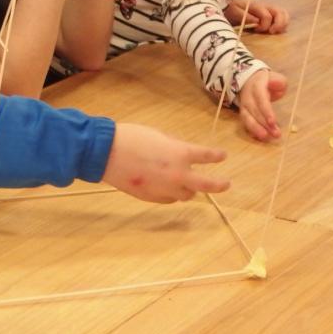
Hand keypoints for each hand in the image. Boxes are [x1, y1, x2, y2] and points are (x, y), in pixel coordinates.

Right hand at [102, 123, 228, 203]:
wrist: (107, 153)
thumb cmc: (131, 137)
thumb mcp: (157, 135)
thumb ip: (173, 146)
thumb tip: (180, 153)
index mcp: (180, 154)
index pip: (206, 156)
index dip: (216, 155)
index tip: (222, 155)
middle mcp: (178, 174)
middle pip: (206, 185)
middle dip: (219, 184)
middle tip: (225, 184)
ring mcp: (165, 189)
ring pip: (187, 195)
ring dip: (190, 189)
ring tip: (190, 184)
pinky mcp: (152, 198)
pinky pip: (169, 198)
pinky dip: (172, 193)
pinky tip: (168, 187)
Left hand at [224, 0, 288, 32]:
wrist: (233, 3)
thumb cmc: (233, 8)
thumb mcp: (234, 11)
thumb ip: (245, 16)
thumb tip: (257, 22)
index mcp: (256, 5)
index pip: (267, 16)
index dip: (263, 26)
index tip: (256, 30)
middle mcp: (266, 6)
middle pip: (281, 12)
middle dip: (279, 24)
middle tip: (271, 32)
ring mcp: (270, 9)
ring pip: (284, 14)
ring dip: (283, 24)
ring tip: (275, 32)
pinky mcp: (272, 13)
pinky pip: (283, 17)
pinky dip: (283, 24)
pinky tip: (276, 30)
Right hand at [237, 70, 286, 141]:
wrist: (249, 81)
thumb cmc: (266, 82)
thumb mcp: (275, 78)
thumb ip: (278, 81)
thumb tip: (276, 84)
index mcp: (256, 86)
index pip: (261, 99)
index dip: (266, 111)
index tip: (273, 122)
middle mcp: (248, 96)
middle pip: (254, 111)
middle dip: (264, 124)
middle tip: (276, 134)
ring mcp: (244, 105)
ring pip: (247, 118)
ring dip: (256, 129)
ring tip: (266, 137)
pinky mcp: (243, 113)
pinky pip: (245, 122)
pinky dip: (252, 130)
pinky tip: (261, 137)